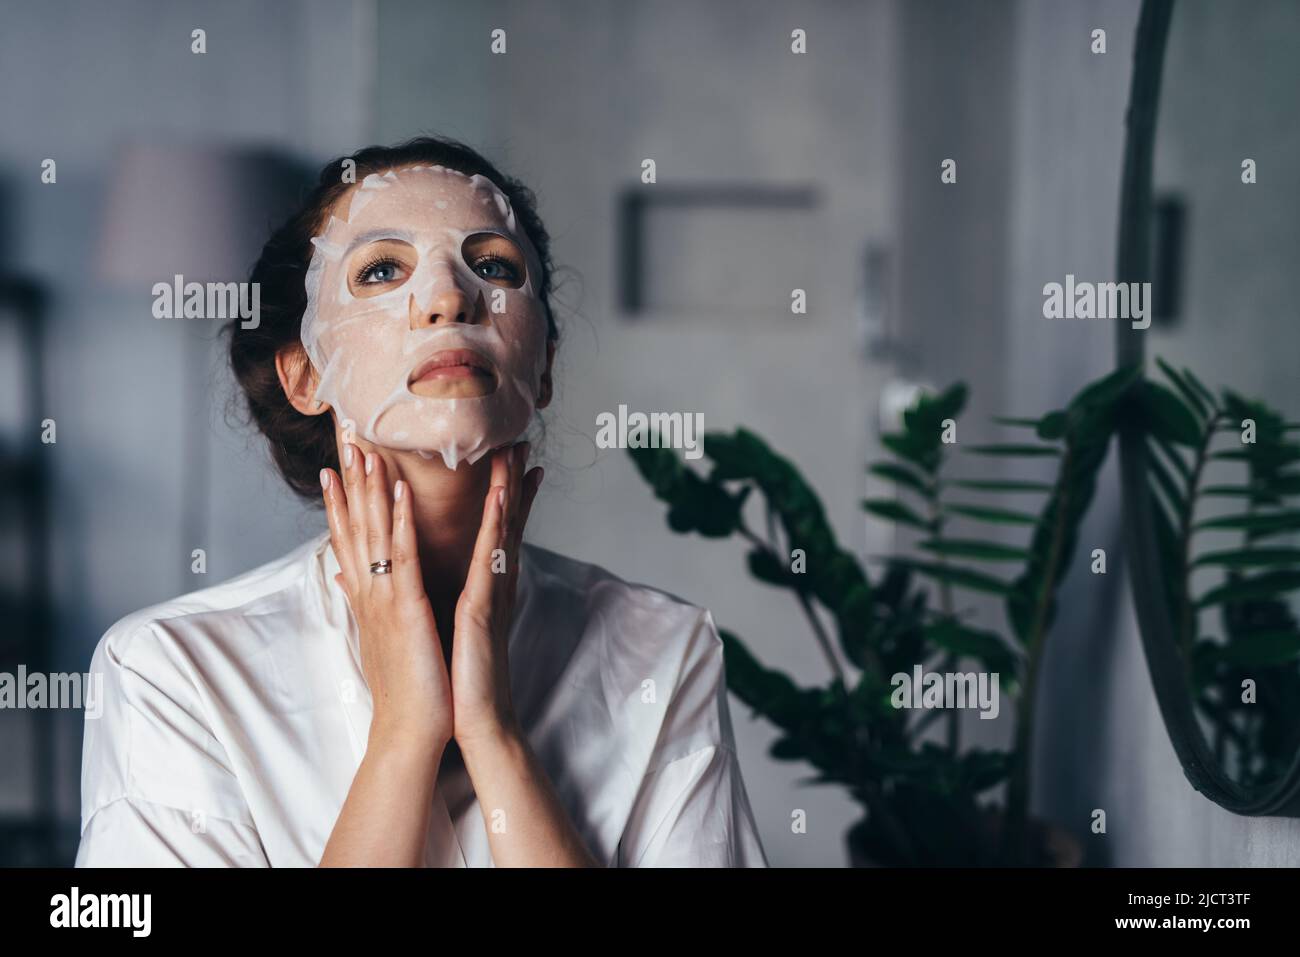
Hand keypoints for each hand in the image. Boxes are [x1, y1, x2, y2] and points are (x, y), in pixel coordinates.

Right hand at [321, 444, 452, 754]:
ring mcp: (385, 596)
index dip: (340, 499)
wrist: (411, 729)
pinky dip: (400, 521)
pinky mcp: (406, 607)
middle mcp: (369, 590)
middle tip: (344, 434)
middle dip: (348, 478)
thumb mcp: (378, 634)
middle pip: (354, 524)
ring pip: (374, 530)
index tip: (334, 462)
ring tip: (363, 446)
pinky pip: (403, 555)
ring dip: (369, 486)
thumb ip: (363, 598)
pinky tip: (399, 489)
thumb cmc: (403, 684)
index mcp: (367, 595)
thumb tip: (343, 573)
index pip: (348, 537)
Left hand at [451, 442, 542, 749]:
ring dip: (507, 487)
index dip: (504, 494)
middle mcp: (494, 585)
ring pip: (503, 530)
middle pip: (506, 521)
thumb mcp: (455, 629)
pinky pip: (489, 557)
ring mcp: (493, 593)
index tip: (508, 460)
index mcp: (485, 588)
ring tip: (511, 451)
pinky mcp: (483, 607)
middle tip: (517, 440)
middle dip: (510, 480)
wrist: (476, 721)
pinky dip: (495, 524)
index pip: (496, 531)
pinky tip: (498, 497)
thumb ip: (455, 599)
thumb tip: (448, 581)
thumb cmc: (462, 680)